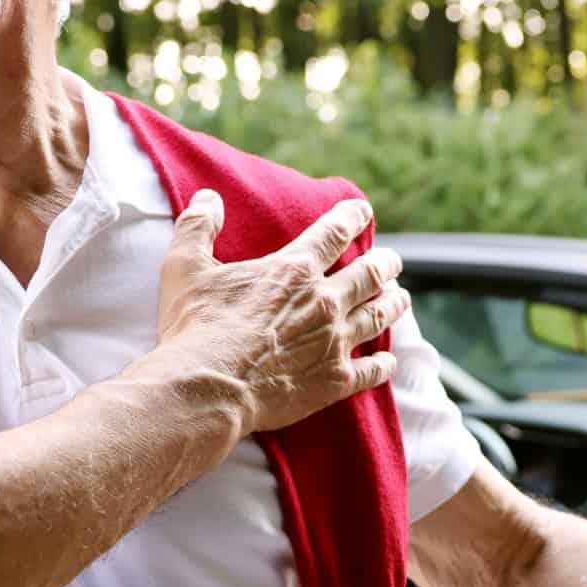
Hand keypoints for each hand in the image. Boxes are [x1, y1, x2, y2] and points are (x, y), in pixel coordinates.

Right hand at [156, 190, 409, 434]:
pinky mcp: (335, 381)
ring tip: (401, 298)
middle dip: (386, 264)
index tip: (364, 211)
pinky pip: (373, 370)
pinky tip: (389, 362)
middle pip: (370, 274)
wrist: (209, 388)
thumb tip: (208, 198)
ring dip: (394, 304)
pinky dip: (384, 365)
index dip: (353, 217)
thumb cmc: (195, 327)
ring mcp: (335, 342)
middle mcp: (325, 301)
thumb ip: (198, 227)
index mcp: (293, 270)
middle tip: (393, 261)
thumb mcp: (185, 267)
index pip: (334, 233)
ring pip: (379, 316)